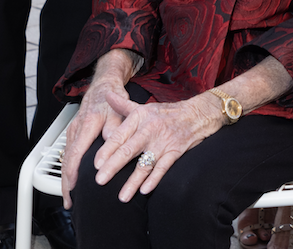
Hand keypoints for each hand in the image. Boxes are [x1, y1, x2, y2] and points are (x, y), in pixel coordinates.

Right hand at [60, 80, 128, 207]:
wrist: (103, 85)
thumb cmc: (112, 99)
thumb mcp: (118, 112)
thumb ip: (114, 128)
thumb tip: (110, 144)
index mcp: (87, 124)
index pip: (76, 152)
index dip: (73, 172)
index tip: (73, 187)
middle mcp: (76, 129)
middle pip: (67, 160)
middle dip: (65, 183)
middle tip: (69, 201)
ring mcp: (72, 131)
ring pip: (65, 159)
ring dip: (65, 179)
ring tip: (69, 197)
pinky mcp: (73, 133)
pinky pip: (67, 155)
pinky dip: (67, 170)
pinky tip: (70, 181)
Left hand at [90, 90, 223, 202]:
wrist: (197, 114)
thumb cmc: (166, 113)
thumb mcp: (143, 107)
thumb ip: (123, 105)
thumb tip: (107, 95)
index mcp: (139, 118)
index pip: (119, 135)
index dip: (107, 150)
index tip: (96, 163)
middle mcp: (150, 130)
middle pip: (129, 150)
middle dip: (113, 166)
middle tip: (100, 180)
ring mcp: (163, 142)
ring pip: (145, 164)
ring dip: (133, 181)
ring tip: (122, 196)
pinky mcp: (175, 152)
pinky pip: (163, 167)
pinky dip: (154, 179)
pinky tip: (145, 190)